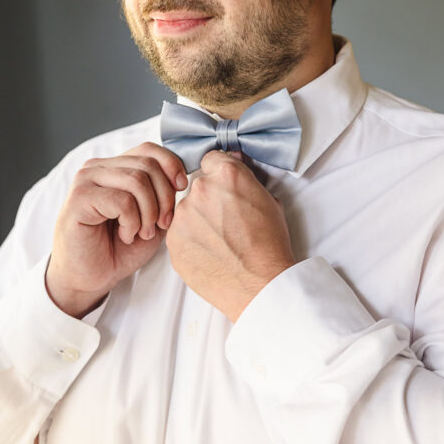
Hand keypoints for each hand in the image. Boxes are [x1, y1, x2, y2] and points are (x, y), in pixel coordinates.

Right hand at [46, 143, 186, 317]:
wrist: (88, 278)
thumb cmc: (118, 249)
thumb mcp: (151, 218)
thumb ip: (162, 195)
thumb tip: (181, 178)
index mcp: (114, 167)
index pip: (149, 149)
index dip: (171, 166)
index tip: (181, 189)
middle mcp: (98, 168)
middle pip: (147, 165)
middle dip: (164, 197)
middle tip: (162, 224)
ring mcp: (85, 180)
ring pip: (137, 181)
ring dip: (149, 213)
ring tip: (143, 233)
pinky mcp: (79, 198)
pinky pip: (122, 201)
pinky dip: (133, 222)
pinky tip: (126, 235)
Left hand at [166, 151, 295, 321]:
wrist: (260, 284)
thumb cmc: (270, 245)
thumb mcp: (269, 200)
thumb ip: (245, 179)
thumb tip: (234, 165)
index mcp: (226, 175)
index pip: (211, 160)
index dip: (219, 175)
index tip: (224, 188)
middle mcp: (200, 190)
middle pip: (198, 187)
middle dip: (210, 200)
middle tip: (226, 221)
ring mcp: (182, 217)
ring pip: (186, 212)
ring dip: (198, 221)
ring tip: (219, 242)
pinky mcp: (173, 242)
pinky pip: (179, 235)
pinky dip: (190, 242)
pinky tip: (210, 254)